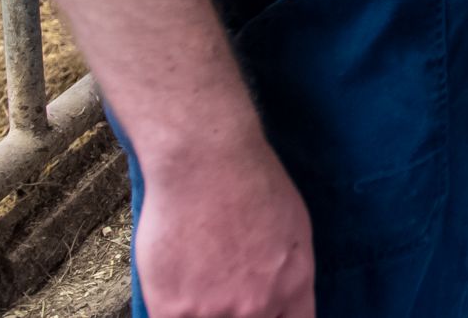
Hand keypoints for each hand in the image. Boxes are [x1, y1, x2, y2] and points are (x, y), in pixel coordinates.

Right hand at [133, 124, 314, 317]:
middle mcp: (258, 307)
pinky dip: (173, 311)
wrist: (206, 163)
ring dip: (204, 312)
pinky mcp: (172, 309)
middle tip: (223, 289)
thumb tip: (280, 299)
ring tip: (200, 284)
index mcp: (294, 287)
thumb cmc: (253, 184)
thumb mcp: (295, 229)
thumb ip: (288, 274)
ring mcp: (214, 312)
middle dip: (238, 315)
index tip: (264, 312)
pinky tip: (173, 293)